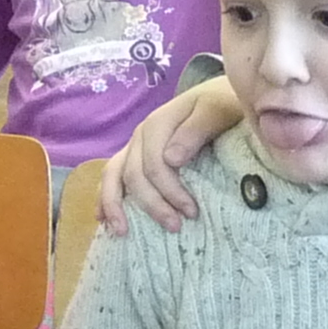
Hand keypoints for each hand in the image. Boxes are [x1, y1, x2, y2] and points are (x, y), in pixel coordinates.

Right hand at [96, 78, 245, 235]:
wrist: (221, 96)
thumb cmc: (224, 104)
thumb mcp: (217, 110)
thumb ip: (195, 131)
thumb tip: (171, 159)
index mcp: (158, 123)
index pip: (155, 165)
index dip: (170, 191)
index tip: (192, 213)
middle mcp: (141, 134)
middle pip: (135, 175)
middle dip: (152, 204)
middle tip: (175, 227)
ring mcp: (135, 145)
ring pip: (114, 175)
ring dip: (115, 205)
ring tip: (122, 232)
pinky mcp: (135, 154)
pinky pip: (113, 175)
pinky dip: (105, 196)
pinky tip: (103, 218)